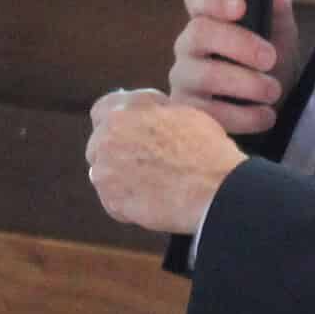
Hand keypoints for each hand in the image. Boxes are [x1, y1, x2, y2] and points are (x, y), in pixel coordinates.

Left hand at [86, 88, 246, 234]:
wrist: (214, 190)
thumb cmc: (207, 150)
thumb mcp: (182, 111)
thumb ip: (154, 110)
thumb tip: (149, 114)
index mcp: (123, 111)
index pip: (103, 110)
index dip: (118, 120)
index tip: (131, 129)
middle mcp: (106, 137)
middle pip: (100, 143)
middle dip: (117, 150)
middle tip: (146, 161)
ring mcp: (104, 171)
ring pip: (105, 173)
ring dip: (121, 177)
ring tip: (153, 184)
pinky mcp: (111, 201)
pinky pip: (114, 201)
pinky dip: (128, 203)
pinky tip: (153, 201)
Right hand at [169, 0, 298, 137]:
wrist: (269, 110)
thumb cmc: (268, 66)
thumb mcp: (280, 36)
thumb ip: (279, 11)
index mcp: (208, 18)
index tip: (241, 6)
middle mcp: (188, 45)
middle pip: (199, 32)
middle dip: (239, 44)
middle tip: (270, 58)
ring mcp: (183, 79)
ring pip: (204, 75)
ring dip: (246, 84)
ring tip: (273, 91)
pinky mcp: (187, 113)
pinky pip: (208, 113)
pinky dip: (242, 116)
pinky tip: (265, 116)